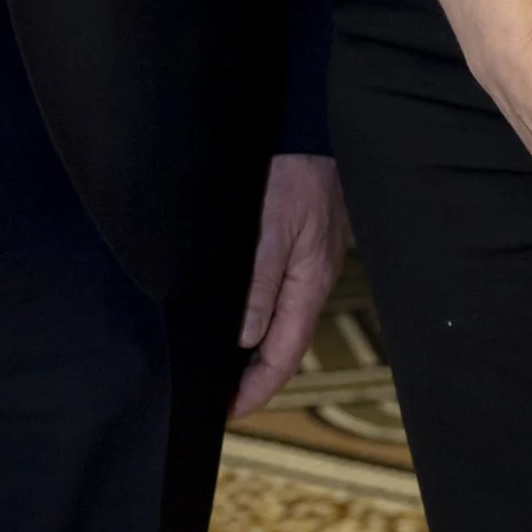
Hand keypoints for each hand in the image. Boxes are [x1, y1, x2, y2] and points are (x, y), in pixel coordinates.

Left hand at [233, 152, 348, 414]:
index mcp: (310, 282)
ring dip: (254, 343)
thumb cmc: (293, 171)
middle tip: (219, 396)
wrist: (309, 119)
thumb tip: (245, 340)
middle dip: (255, 373)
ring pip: (281, 315)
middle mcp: (312, 276)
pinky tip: (236, 310)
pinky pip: (279, 288)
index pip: (285, 353)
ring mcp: (308, 256)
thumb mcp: (272, 230)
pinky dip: (257, 311)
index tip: (228, 412)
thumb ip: (261, 285)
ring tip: (222, 362)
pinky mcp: (299, 235)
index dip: (257, 388)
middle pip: (285, 340)